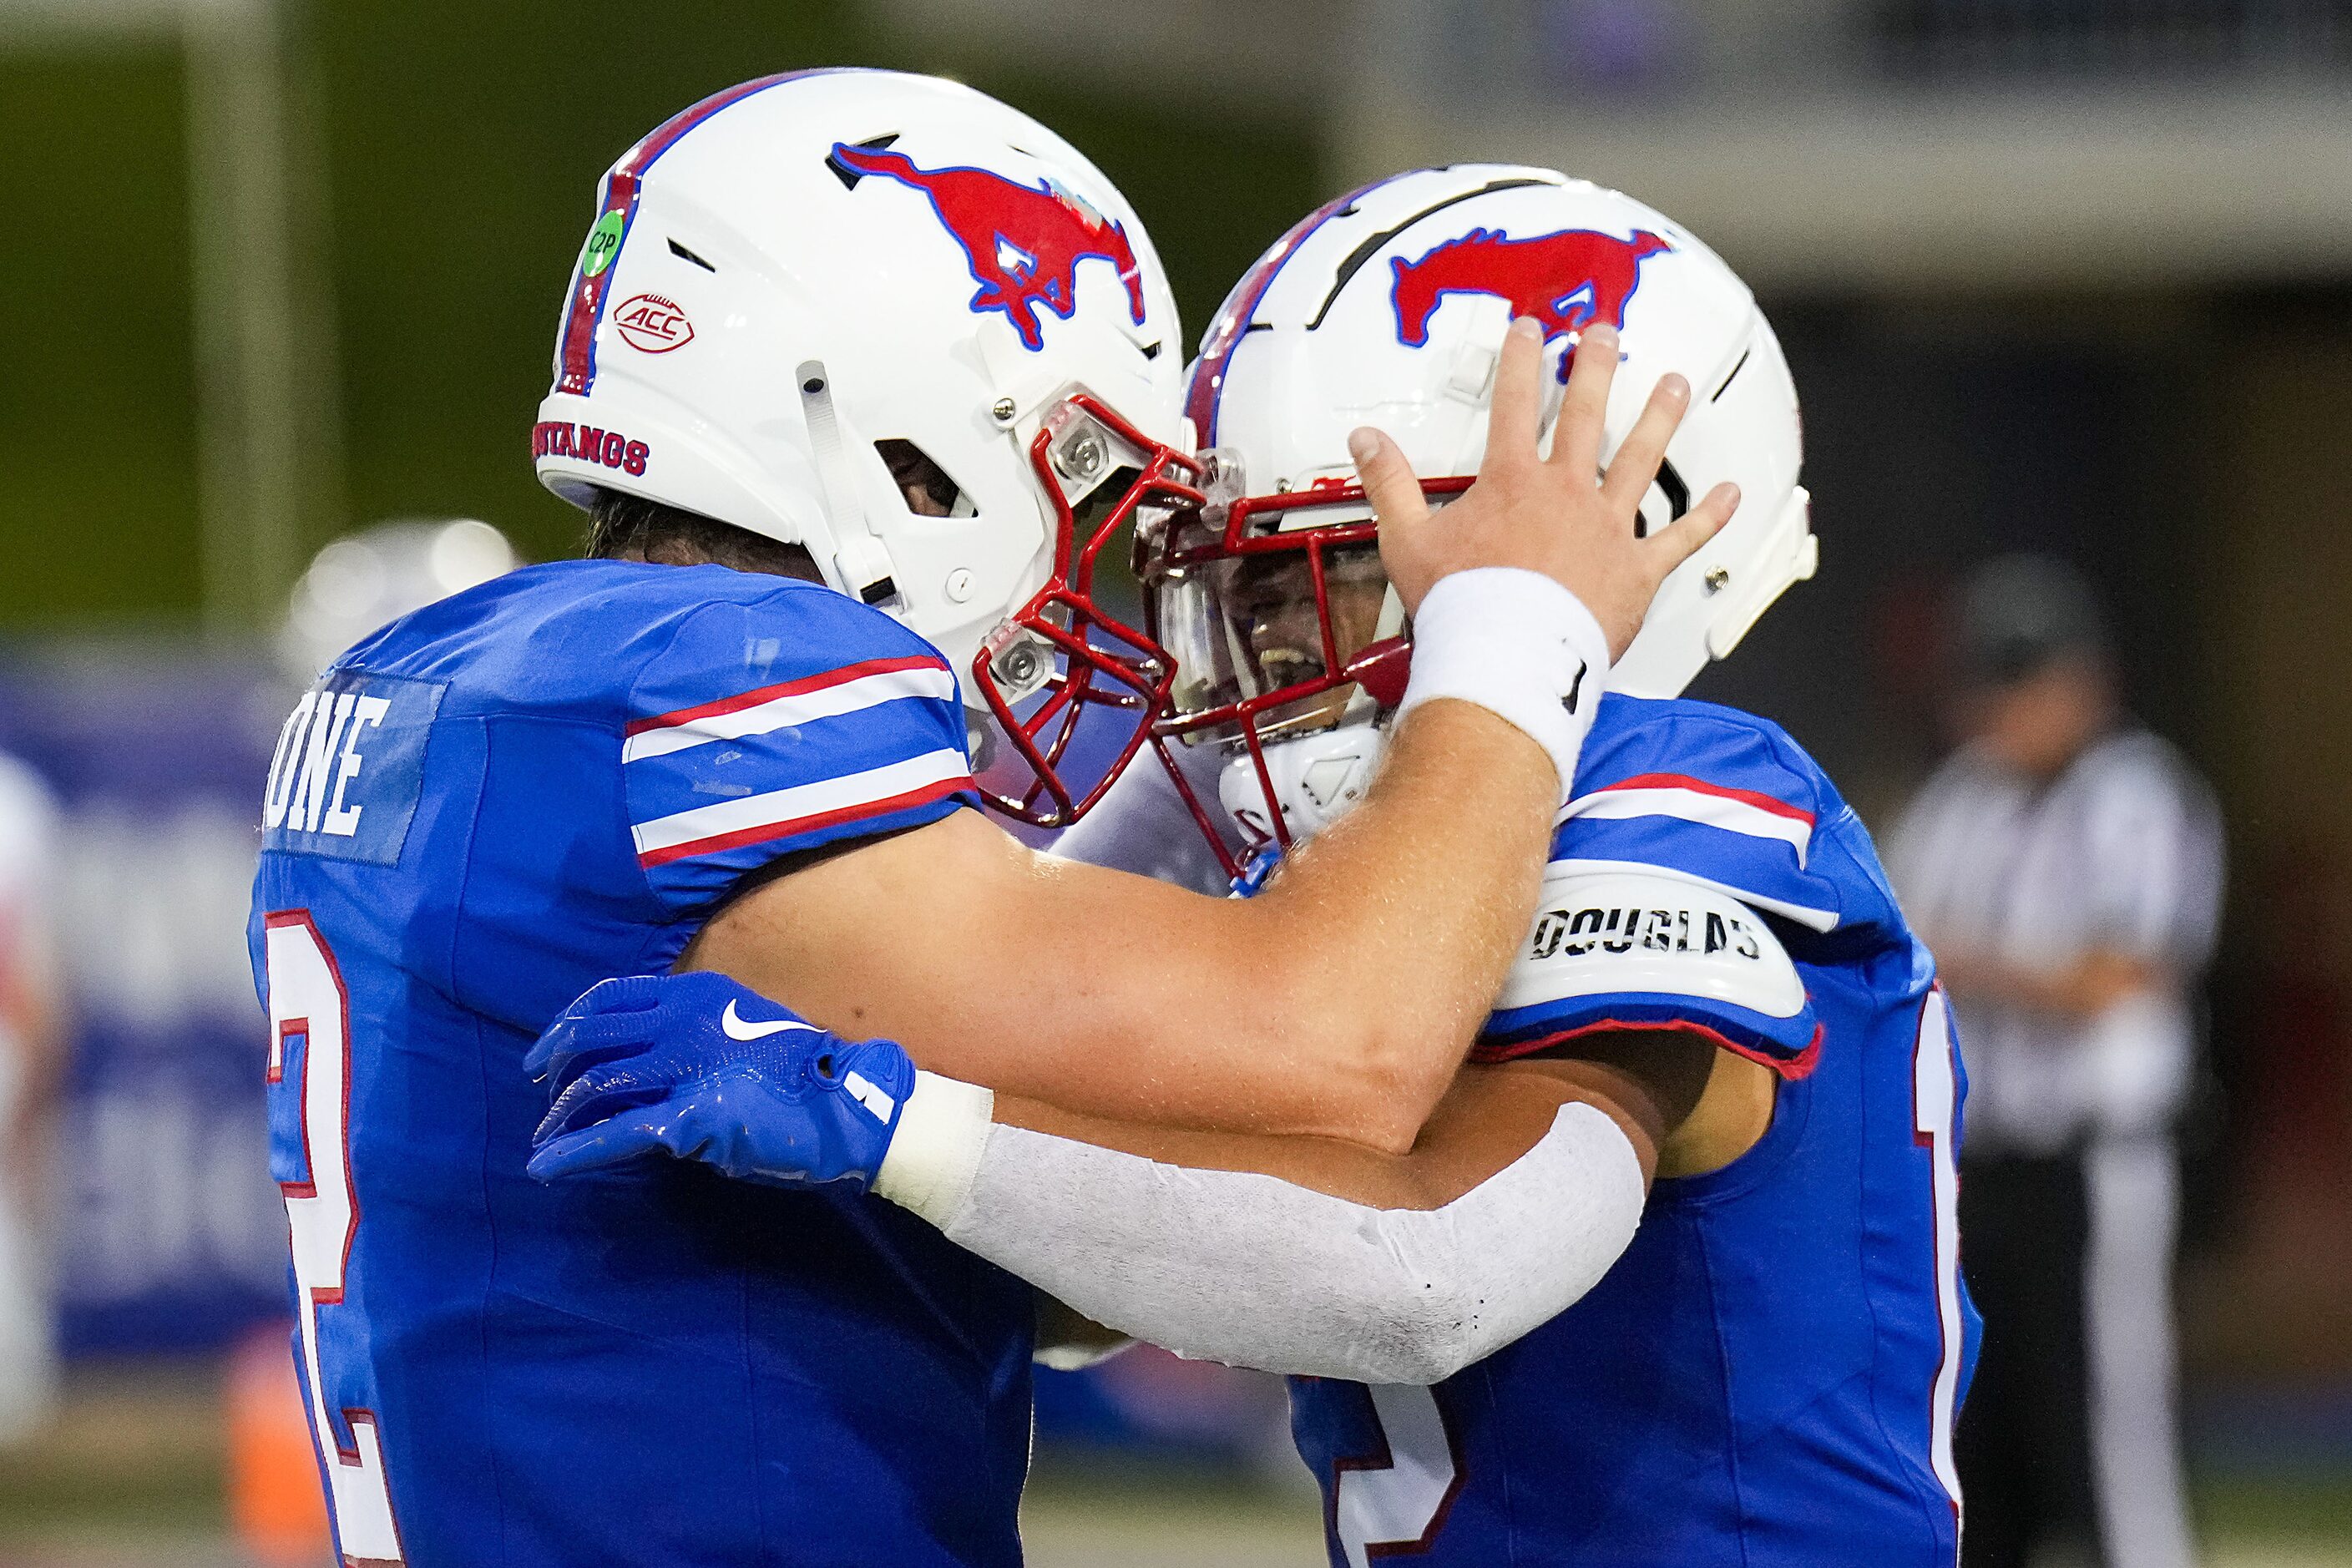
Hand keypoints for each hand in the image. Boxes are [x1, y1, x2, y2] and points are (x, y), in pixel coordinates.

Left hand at [525, 970, 914, 1189]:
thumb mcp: (744, 1027)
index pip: (609, 996)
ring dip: (561, 1116)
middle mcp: (680, 1020)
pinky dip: (573, 1153)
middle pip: (590, 1036)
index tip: (549, 1047)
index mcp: (695, 994)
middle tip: (538, 1090)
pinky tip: (546, 1168)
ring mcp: (683, 1067)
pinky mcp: (686, 1118)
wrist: (848, 1103)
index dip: (568, 1022)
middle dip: (553, 1064)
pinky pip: (614, 1136)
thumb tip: (649, 1057)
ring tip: (545, 1139)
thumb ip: (695, 1034)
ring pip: (595, 1085)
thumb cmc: (803, 1071)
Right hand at [1358, 317, 1740, 659]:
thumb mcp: (1407, 540)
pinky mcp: (1636, 569)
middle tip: (1605, 334)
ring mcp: (1606, 527)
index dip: (1521, 361)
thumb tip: (1367, 442)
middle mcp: (1565, 493)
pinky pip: (1680, 538)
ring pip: (1640, 458)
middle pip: (1584, 415)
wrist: (1508, 657)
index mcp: (1512, 482)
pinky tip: (1730, 495)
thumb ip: (1389, 485)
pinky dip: (1708, 517)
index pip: (1514, 404)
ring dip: (1660, 417)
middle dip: (1595, 367)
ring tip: (1675, 384)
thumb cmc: (1461, 608)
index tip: (1529, 331)